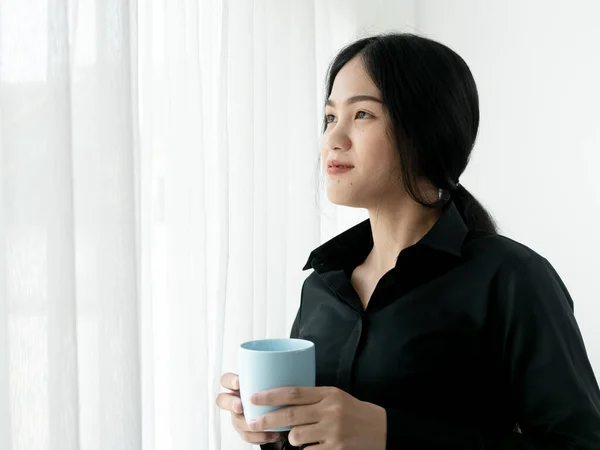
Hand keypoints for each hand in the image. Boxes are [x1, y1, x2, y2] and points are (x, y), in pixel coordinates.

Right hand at [215, 373, 283, 445]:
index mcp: (239, 385)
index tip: (239, 383)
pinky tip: (272, 434)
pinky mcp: (246, 430)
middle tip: (240, 407)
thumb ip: (272, 375)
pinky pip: (247, 436)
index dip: (230, 381)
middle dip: (230, 404)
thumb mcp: (273, 380)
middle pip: (223, 400)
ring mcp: (239, 415)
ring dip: (246, 424)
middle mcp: (236, 399)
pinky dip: (259, 437)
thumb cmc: (277, 391)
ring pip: (235, 421)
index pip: (226, 380)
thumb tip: (284, 363)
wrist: (286, 409)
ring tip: (262, 425)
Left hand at [248, 386, 386, 449]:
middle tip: (252, 422)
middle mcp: (330, 411)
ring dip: (291, 438)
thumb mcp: (336, 397)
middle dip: (267, 420)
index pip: (294, 392)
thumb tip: (283, 400)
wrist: (381, 429)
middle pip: (290, 415)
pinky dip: (306, 449)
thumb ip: (313, 398)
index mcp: (328, 394)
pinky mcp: (336, 449)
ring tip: (298, 436)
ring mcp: (333, 431)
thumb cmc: (354, 411)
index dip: (271, 395)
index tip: (253, 398)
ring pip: (297, 436)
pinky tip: (313, 445)